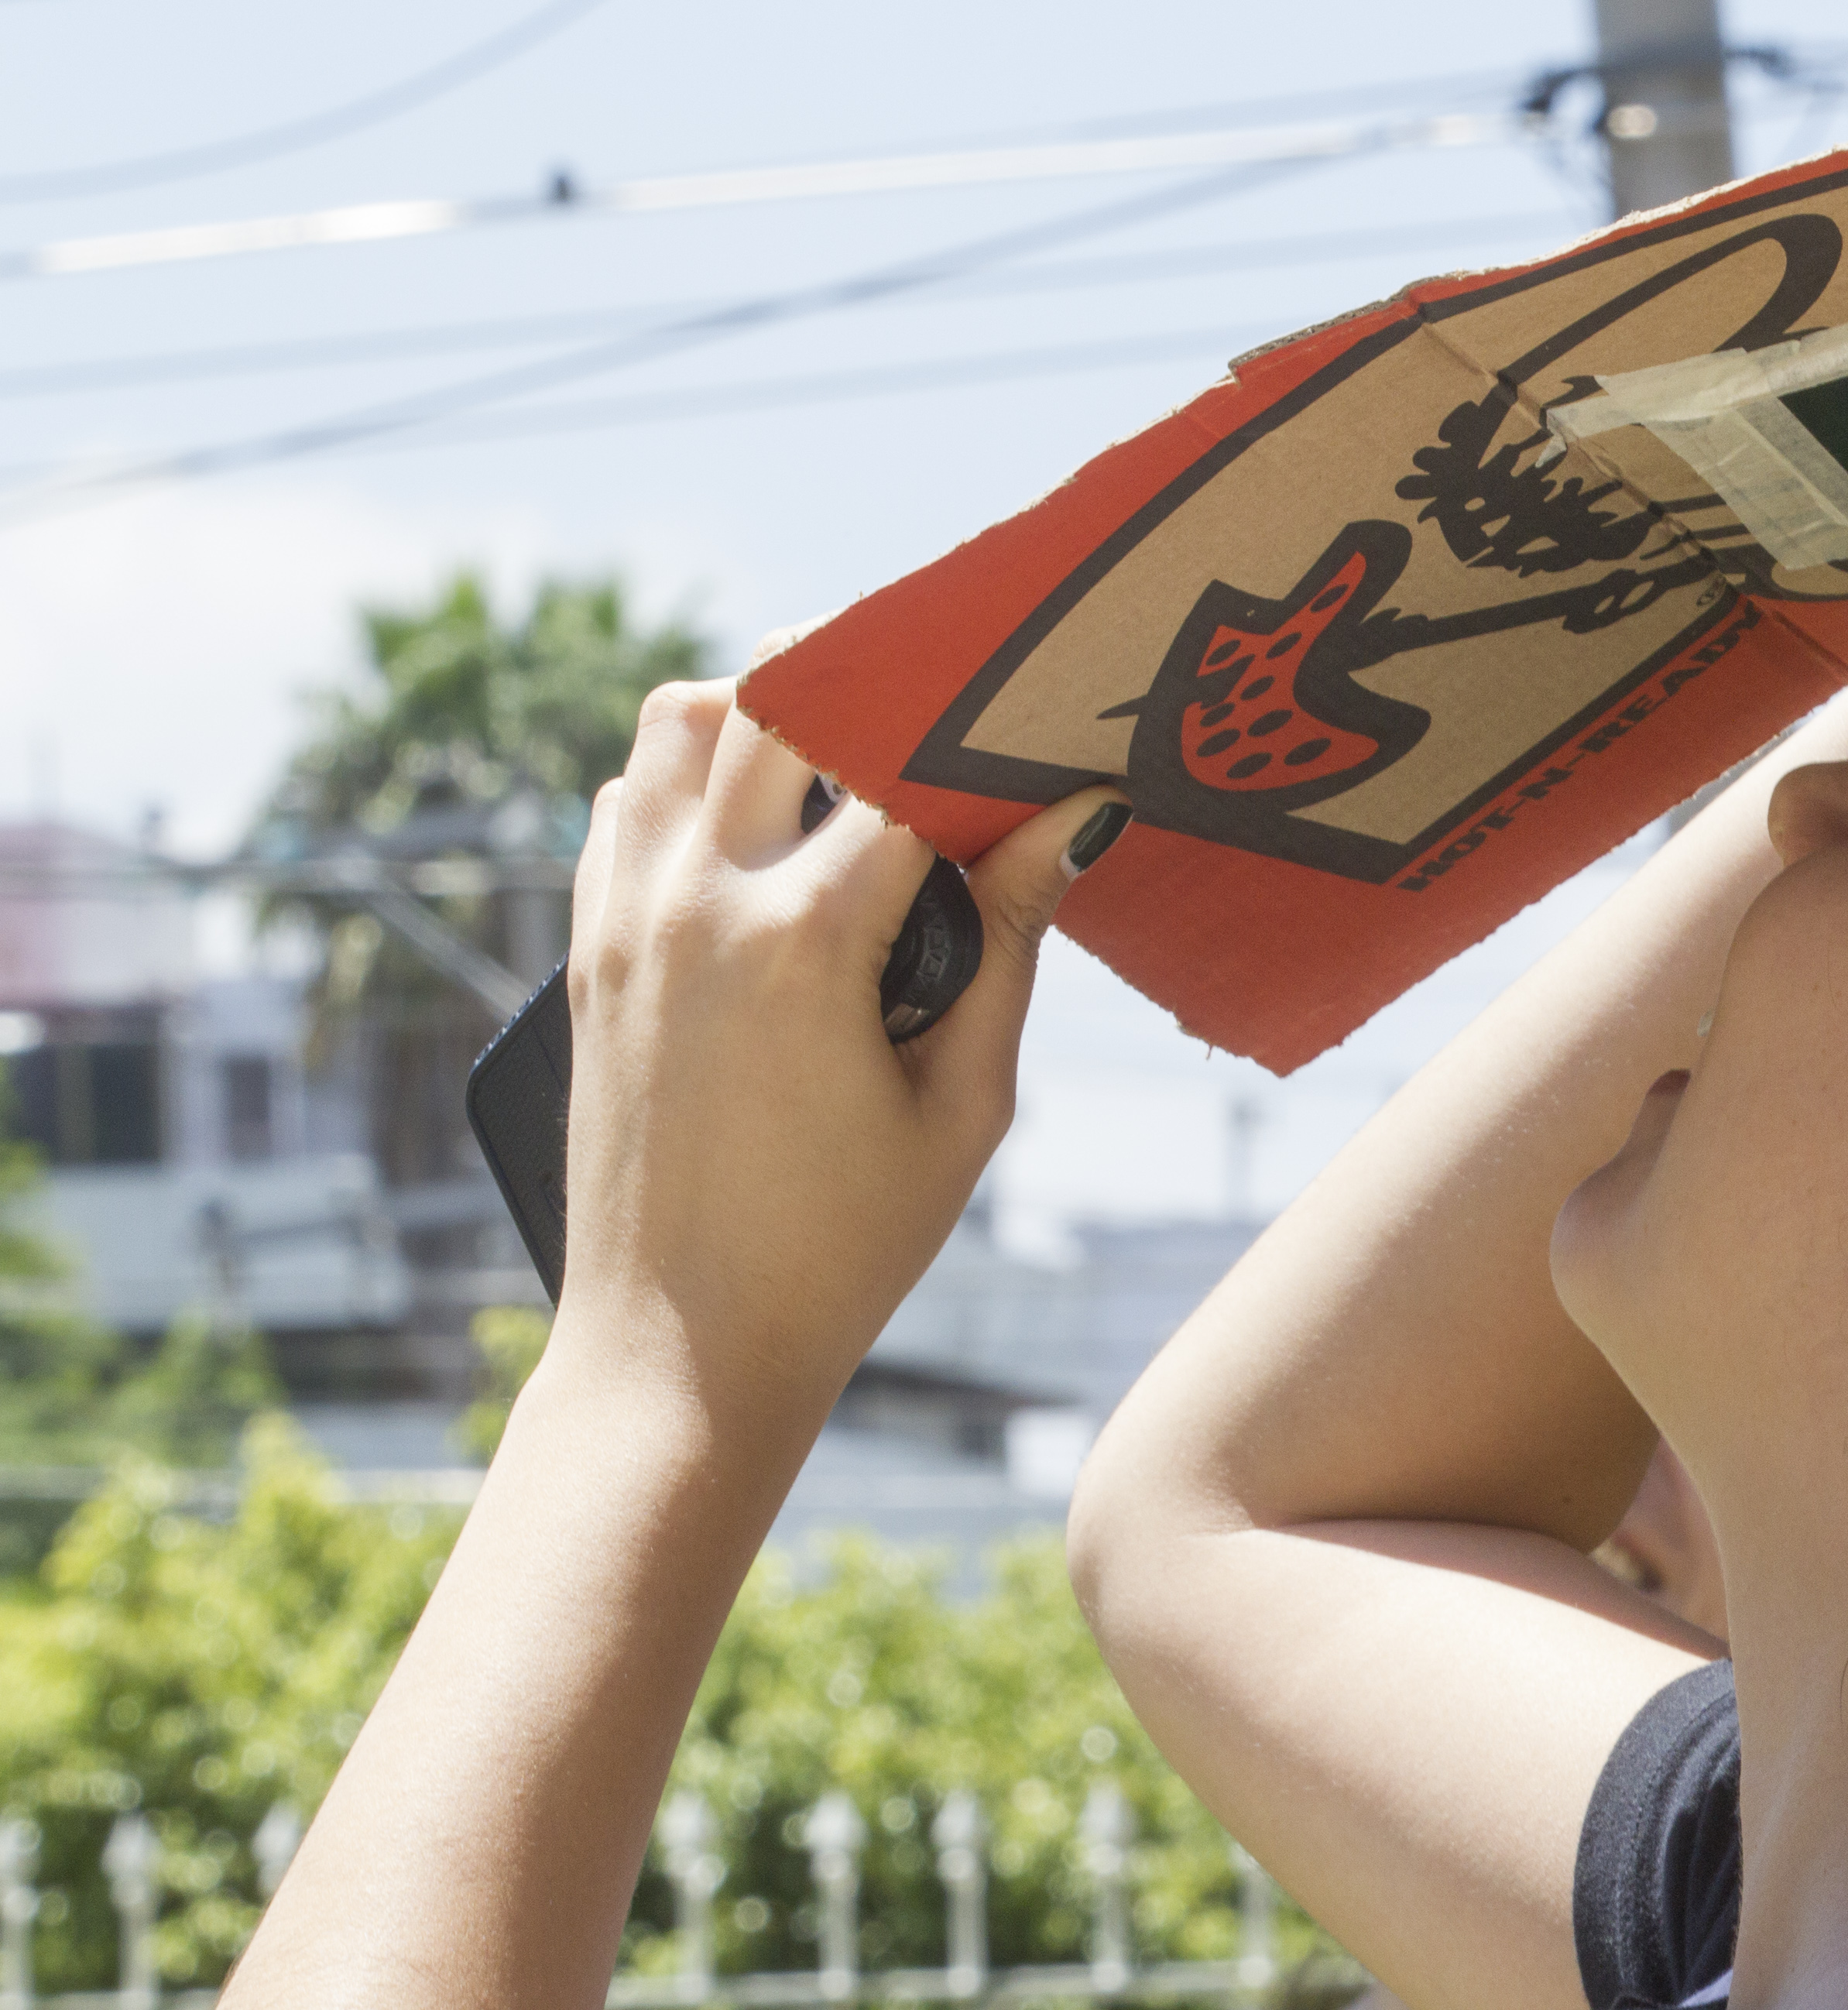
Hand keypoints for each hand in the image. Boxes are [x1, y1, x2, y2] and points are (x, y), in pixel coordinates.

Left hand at [553, 679, 1114, 1438]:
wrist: (677, 1357)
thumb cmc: (839, 1252)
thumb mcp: (961, 1103)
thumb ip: (1008, 943)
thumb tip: (1069, 816)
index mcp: (802, 939)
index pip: (910, 767)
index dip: (990, 745)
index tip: (1050, 746)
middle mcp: (695, 901)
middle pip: (779, 693)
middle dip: (872, 683)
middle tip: (945, 719)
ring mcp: (622, 919)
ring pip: (677, 720)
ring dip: (764, 712)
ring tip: (844, 767)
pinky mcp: (585, 951)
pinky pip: (625, 800)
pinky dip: (692, 781)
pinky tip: (763, 836)